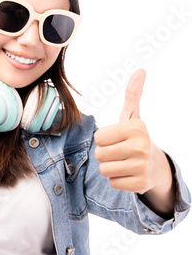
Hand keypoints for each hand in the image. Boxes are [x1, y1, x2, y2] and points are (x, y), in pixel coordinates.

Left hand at [94, 70, 173, 212]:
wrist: (155, 167)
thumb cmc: (136, 139)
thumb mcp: (133, 117)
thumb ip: (133, 95)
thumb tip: (140, 70)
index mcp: (136, 128)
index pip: (98, 137)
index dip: (104, 139)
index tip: (118, 139)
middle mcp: (140, 146)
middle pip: (99, 154)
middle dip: (106, 155)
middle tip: (120, 153)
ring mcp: (142, 167)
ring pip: (104, 170)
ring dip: (110, 168)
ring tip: (123, 163)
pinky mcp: (140, 184)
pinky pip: (112, 182)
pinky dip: (117, 180)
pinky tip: (128, 174)